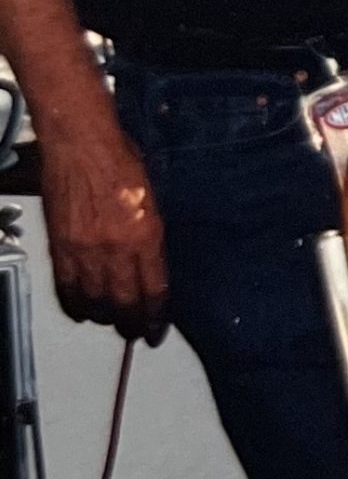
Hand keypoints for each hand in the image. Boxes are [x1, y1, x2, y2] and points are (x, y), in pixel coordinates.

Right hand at [39, 126, 166, 343]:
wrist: (81, 145)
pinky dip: (74, 304)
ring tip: (112, 322)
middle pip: (124, 303)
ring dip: (104, 317)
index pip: (154, 290)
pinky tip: (82, 311)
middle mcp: (116, 249)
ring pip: (94, 301)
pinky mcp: (58, 246)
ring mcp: (84, 250)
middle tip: (137, 333)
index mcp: (147, 237)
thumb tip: (150, 264)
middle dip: (132, 323)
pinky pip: (65, 287)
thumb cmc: (121, 162)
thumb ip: (151, 236)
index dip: (157, 314)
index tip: (159, 327)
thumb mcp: (154, 200)